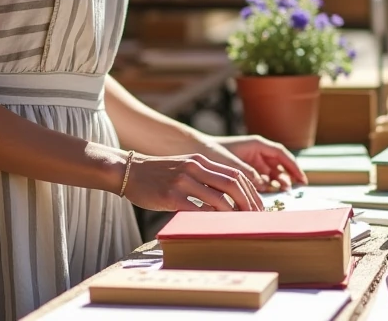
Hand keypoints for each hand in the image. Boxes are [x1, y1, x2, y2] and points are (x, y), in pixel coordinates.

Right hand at [121, 153, 261, 211]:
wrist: (129, 171)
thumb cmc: (159, 174)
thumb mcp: (185, 167)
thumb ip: (204, 177)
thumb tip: (228, 198)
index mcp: (200, 160)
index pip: (235, 174)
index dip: (251, 191)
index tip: (258, 206)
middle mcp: (194, 167)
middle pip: (232, 184)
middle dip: (248, 203)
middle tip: (255, 218)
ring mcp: (182, 181)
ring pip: (218, 198)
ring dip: (233, 214)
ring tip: (240, 225)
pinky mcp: (171, 195)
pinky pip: (197, 209)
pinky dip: (210, 219)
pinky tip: (216, 226)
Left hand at [215, 136, 307, 191]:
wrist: (193, 150)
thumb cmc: (211, 152)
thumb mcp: (230, 163)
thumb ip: (247, 173)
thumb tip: (263, 184)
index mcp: (256, 144)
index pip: (281, 154)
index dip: (293, 166)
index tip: (301, 178)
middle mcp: (256, 152)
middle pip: (279, 164)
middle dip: (289, 175)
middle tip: (297, 188)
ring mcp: (251, 161)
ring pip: (271, 172)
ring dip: (278, 182)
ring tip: (284, 192)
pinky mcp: (245, 170)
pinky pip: (261, 178)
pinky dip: (266, 186)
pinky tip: (268, 195)